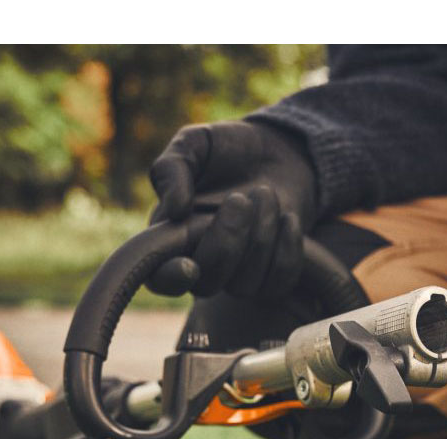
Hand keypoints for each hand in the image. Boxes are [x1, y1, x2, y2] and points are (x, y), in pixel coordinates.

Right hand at [147, 120, 317, 297]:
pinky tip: (288, 218)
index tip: (189, 265)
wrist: (276, 153)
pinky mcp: (270, 275)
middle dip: (227, 241)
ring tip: (265, 193)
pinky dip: (287, 251)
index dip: (170, 279)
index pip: (159, 277)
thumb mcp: (194, 144)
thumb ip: (173, 169)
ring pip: (245, 285)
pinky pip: (278, 283)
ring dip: (261, 237)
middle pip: (207, 284)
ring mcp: (236, 274)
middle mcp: (200, 263)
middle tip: (240, 198)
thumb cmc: (225, 149)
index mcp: (168, 237)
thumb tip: (174, 210)